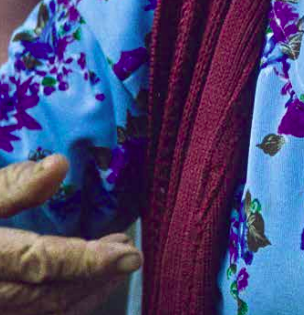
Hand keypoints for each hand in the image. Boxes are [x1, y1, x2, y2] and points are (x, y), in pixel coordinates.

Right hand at [0, 155, 141, 314]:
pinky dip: (63, 304)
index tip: (130, 254)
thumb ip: (14, 186)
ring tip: (112, 266)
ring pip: (43, 312)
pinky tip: (82, 287)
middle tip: (127, 252)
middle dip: (96, 277)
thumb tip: (61, 164)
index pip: (41, 262)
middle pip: (49, 295)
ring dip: (84, 293)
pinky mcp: (0, 309)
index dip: (89, 261)